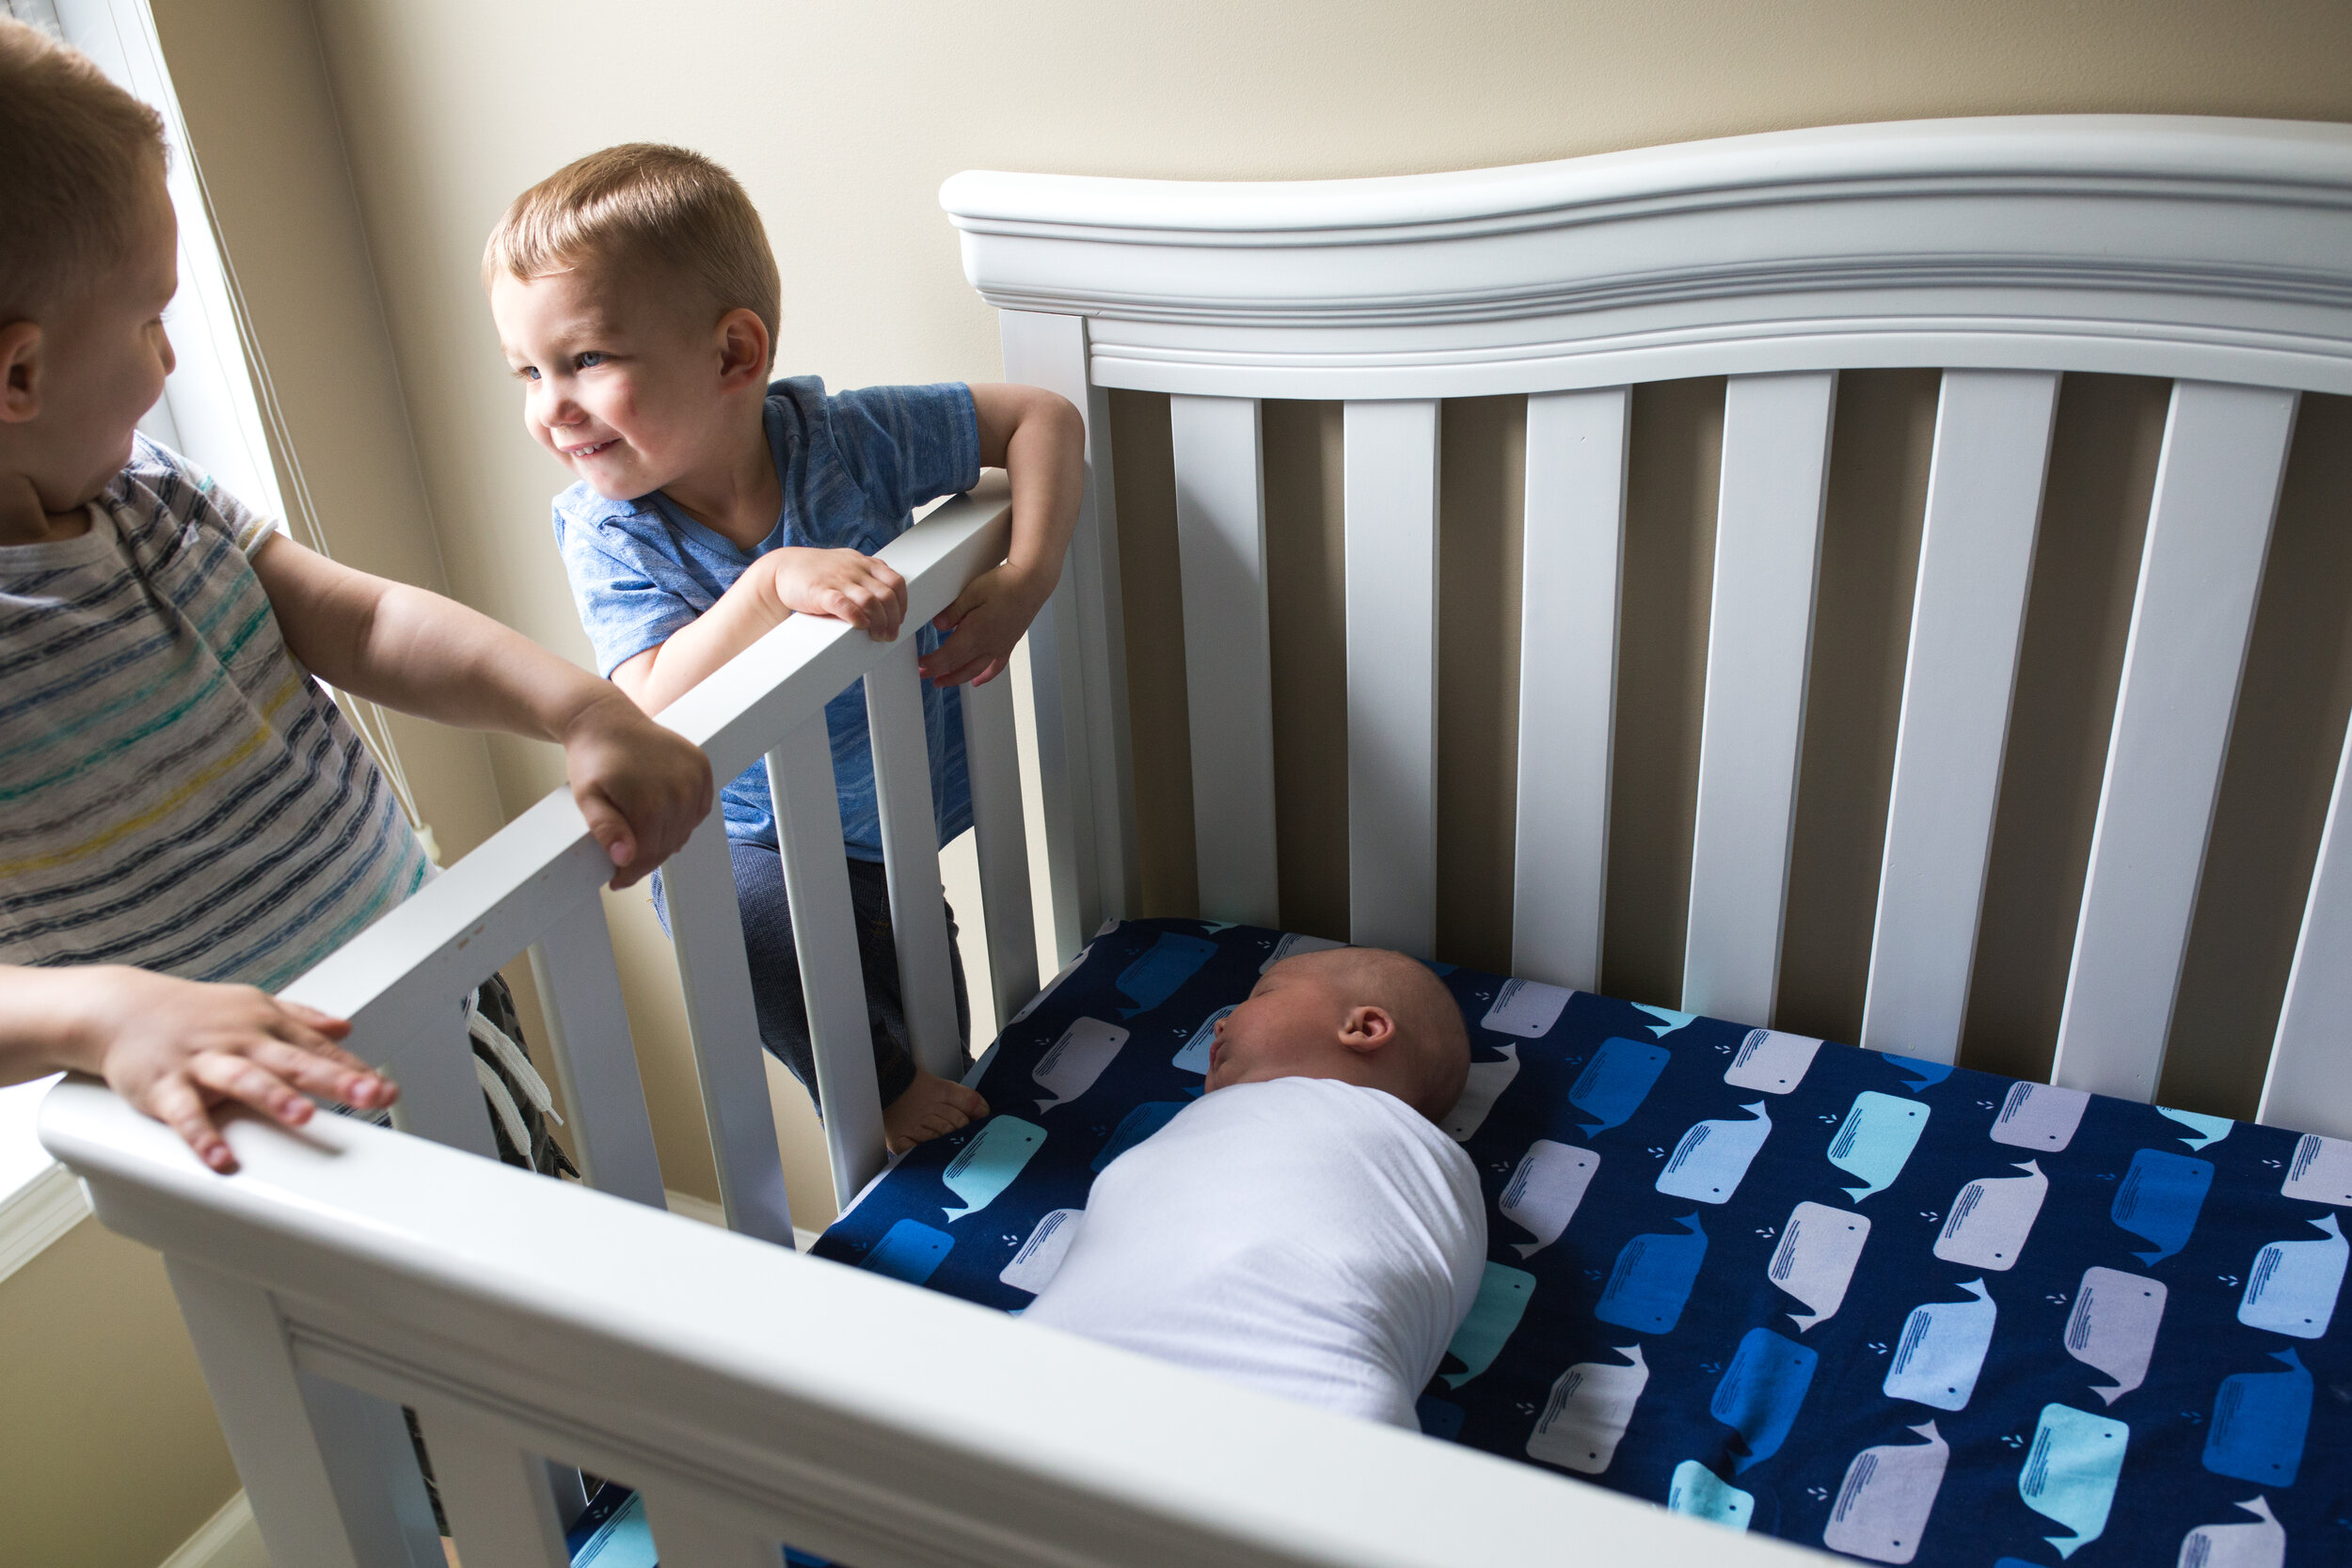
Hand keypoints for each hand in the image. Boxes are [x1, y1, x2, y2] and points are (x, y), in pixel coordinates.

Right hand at [72, 970, 396, 1172]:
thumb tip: (346, 1027)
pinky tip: (222, 1159)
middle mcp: (240, 1041)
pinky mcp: (165, 1086)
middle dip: (335, 1079)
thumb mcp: (253, 1005)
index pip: (318, 1050)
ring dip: (275, 1097)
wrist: (121, 1008)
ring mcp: (202, 1063)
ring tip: (305, 1117)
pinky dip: (203, 1136)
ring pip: (243, 1079)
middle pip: (294, 1061)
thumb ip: (302, 1019)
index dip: (354, 1071)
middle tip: (371, 1096)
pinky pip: (186, 1113)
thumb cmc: (193, 1012)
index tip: (387, 1091)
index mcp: (265, 1025)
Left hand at [560, 690, 714, 886]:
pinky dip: (683, 820)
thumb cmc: (594, 759)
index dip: (630, 873)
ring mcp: (695, 777)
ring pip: (685, 831)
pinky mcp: (703, 767)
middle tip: (625, 861)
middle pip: (667, 846)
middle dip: (645, 859)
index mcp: (651, 802)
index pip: (648, 855)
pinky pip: (699, 810)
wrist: (607, 719)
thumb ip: (605, 829)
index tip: (616, 881)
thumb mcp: (586, 797)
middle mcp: (680, 790)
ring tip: (641, 837)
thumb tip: (625, 857)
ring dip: (665, 841)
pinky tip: (663, 816)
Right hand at [767, 547, 906, 640]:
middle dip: (893, 619)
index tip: (899, 619)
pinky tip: (860, 626)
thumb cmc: (816, 572)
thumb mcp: (847, 566)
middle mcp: (855, 569)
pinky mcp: (821, 591)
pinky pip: (845, 605)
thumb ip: (867, 578)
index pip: (896, 581)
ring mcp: (838, 580)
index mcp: (864, 563)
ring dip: (880, 623)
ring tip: (877, 636)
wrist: (782, 569)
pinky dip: (857, 618)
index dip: (902, 604)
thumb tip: (887, 604)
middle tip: (889, 634)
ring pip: (872, 601)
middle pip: (887, 595)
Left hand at [919, 562, 1054, 686]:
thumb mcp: (972, 592)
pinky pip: (995, 667)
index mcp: (976, 632)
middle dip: (939, 672)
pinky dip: (985, 676)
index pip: (948, 655)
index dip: (932, 663)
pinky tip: (977, 681)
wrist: (1031, 583)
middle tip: (924, 674)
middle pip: (958, 665)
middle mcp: (988, 644)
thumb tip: (938, 625)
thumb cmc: (1005, 584)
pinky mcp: (1008, 644)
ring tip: (944, 682)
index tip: (921, 666)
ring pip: (974, 670)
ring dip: (957, 679)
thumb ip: (954, 611)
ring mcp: (999, 646)